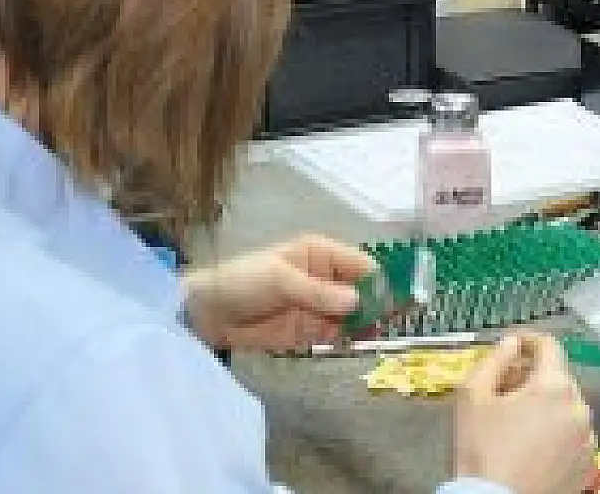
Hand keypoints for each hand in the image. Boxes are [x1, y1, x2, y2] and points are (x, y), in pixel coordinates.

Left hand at [181, 234, 376, 349]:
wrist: (206, 314)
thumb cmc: (242, 282)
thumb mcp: (280, 280)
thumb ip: (319, 293)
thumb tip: (357, 303)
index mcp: (321, 254)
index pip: (361, 265)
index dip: (379, 281)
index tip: (393, 301)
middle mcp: (326, 278)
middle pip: (363, 291)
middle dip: (378, 305)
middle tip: (392, 322)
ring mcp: (320, 306)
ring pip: (355, 315)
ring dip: (367, 325)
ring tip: (378, 336)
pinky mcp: (310, 331)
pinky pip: (338, 334)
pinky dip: (350, 339)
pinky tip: (358, 344)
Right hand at [454, 332, 594, 493]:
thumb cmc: (481, 448)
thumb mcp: (472, 396)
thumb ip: (494, 359)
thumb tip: (513, 342)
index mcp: (555, 386)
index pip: (549, 346)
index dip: (529, 340)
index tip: (514, 345)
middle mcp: (580, 407)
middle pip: (558, 378)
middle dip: (534, 378)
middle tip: (506, 390)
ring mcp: (588, 438)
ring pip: (568, 408)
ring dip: (548, 406)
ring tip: (519, 423)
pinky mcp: (588, 464)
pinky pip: (574, 436)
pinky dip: (558, 433)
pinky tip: (534, 447)